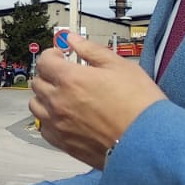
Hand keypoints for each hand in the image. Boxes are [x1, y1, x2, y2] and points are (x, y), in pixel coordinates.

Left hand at [28, 36, 164, 169]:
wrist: (148, 142)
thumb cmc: (139, 105)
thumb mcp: (120, 66)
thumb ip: (91, 50)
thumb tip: (72, 40)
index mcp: (70, 80)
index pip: (44, 61)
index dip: (52, 54)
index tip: (62, 55)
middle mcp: (58, 102)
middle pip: (37, 82)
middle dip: (48, 74)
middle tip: (64, 74)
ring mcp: (59, 125)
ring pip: (36, 106)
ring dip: (45, 96)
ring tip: (62, 95)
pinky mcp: (64, 144)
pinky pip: (44, 128)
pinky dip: (48, 119)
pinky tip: (64, 117)